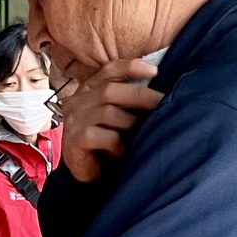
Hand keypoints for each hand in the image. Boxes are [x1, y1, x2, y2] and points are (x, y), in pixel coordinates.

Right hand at [56, 58, 162, 181]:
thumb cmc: (105, 138)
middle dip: (140, 95)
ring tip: (137, 135)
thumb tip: (158, 91)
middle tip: (162, 102)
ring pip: (110, 113)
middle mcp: (78, 101)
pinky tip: (122, 151)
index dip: (130, 67)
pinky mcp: (75, 140)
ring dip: (129, 124)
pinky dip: (119, 144)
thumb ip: (126, 99)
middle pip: (110, 91)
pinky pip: (105, 137)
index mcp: (88, 89)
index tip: (155, 70)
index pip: (108, 71)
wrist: (84, 169)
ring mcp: (74, 121)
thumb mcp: (116, 114)